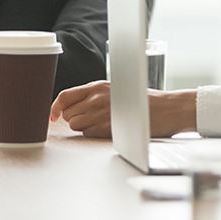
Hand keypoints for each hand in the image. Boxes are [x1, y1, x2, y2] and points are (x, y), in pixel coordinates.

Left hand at [50, 80, 196, 137]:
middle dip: (75, 118)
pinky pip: (89, 134)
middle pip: (68, 113)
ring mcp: (102, 112)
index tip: (53, 116)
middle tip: (91, 119)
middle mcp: (97, 97)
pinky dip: (95, 134)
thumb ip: (95, 96)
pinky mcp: (108, 126)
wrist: (167, 108)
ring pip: (76, 125)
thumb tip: (73, 107)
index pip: (65, 96)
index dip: (55, 108)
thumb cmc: (144, 101)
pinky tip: (109, 128)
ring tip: (103, 123)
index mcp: (98, 85)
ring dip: (85, 127)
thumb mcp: (117, 90)